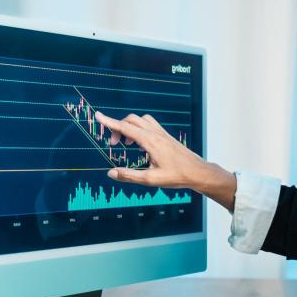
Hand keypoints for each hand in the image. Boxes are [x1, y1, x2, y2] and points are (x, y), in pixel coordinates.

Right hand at [94, 111, 237, 210]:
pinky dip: (139, 129)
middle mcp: (155, 134)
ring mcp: (162, 133)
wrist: (198, 172)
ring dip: (130, 127)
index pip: (125, 128)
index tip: (98, 116)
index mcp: (150, 141)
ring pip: (141, 120)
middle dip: (118, 128)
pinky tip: (140, 144)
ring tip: (127, 144)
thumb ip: (129, 176)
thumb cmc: (177, 176)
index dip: (110, 122)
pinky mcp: (166, 136)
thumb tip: (111, 173)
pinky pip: (149, 125)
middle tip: (114, 144)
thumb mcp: (151, 180)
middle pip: (131, 120)